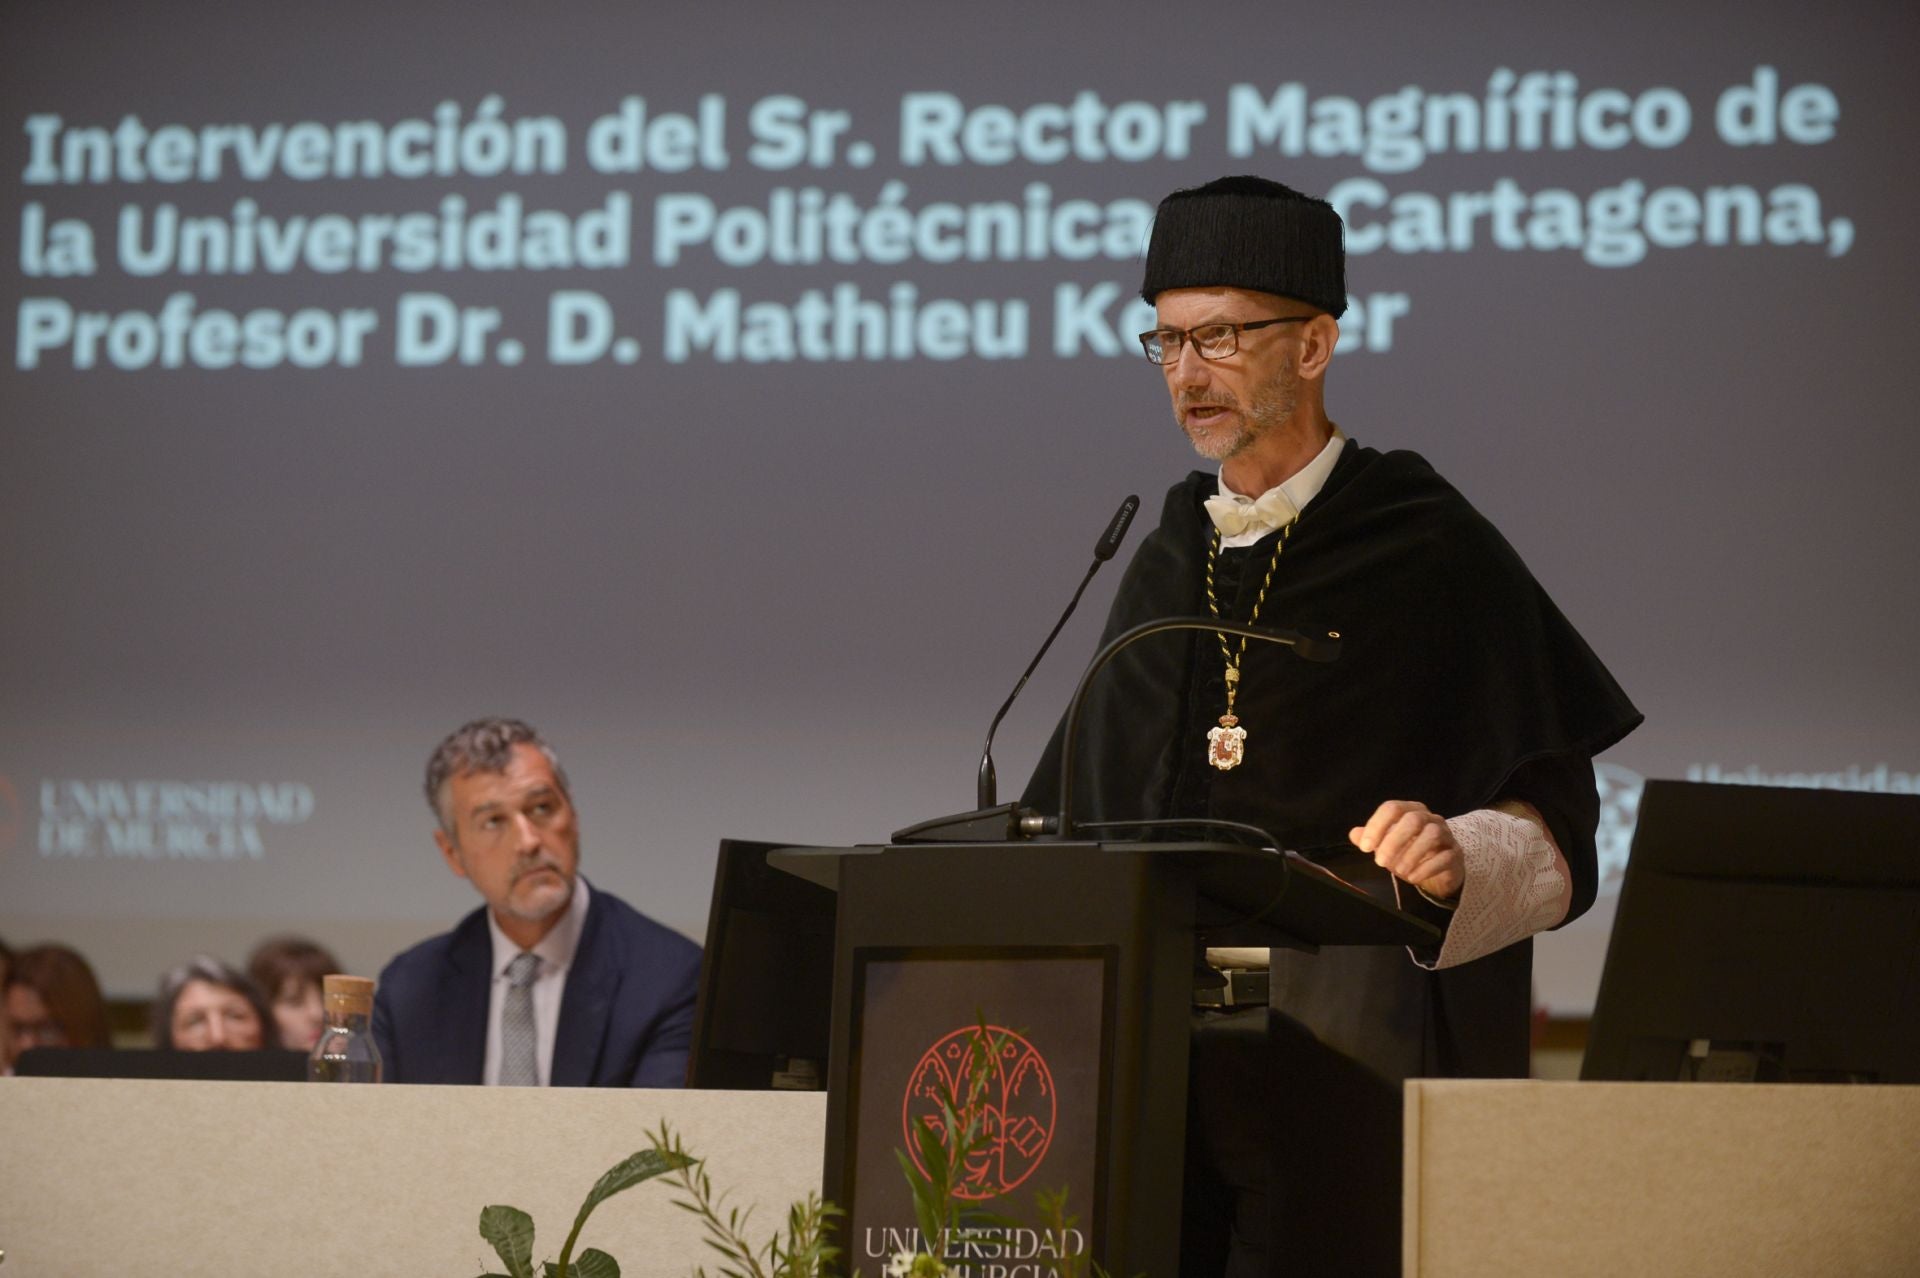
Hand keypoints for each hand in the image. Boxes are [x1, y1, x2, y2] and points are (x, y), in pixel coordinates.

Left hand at [1349, 800, 1463, 900]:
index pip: (1392, 808)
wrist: (1438, 871)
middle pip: (1412, 820)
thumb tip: (1354, 834)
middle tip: (1379, 862)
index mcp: (1410, 811)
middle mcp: (1430, 818)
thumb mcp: (1387, 845)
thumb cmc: (1410, 853)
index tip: (1364, 847)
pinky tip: (1413, 878)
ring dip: (1411, 854)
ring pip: (1432, 835)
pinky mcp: (1455, 853)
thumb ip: (1371, 838)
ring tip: (1398, 871)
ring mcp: (1446, 834)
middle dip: (1393, 841)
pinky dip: (1427, 868)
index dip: (1377, 825)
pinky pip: (1444, 856)